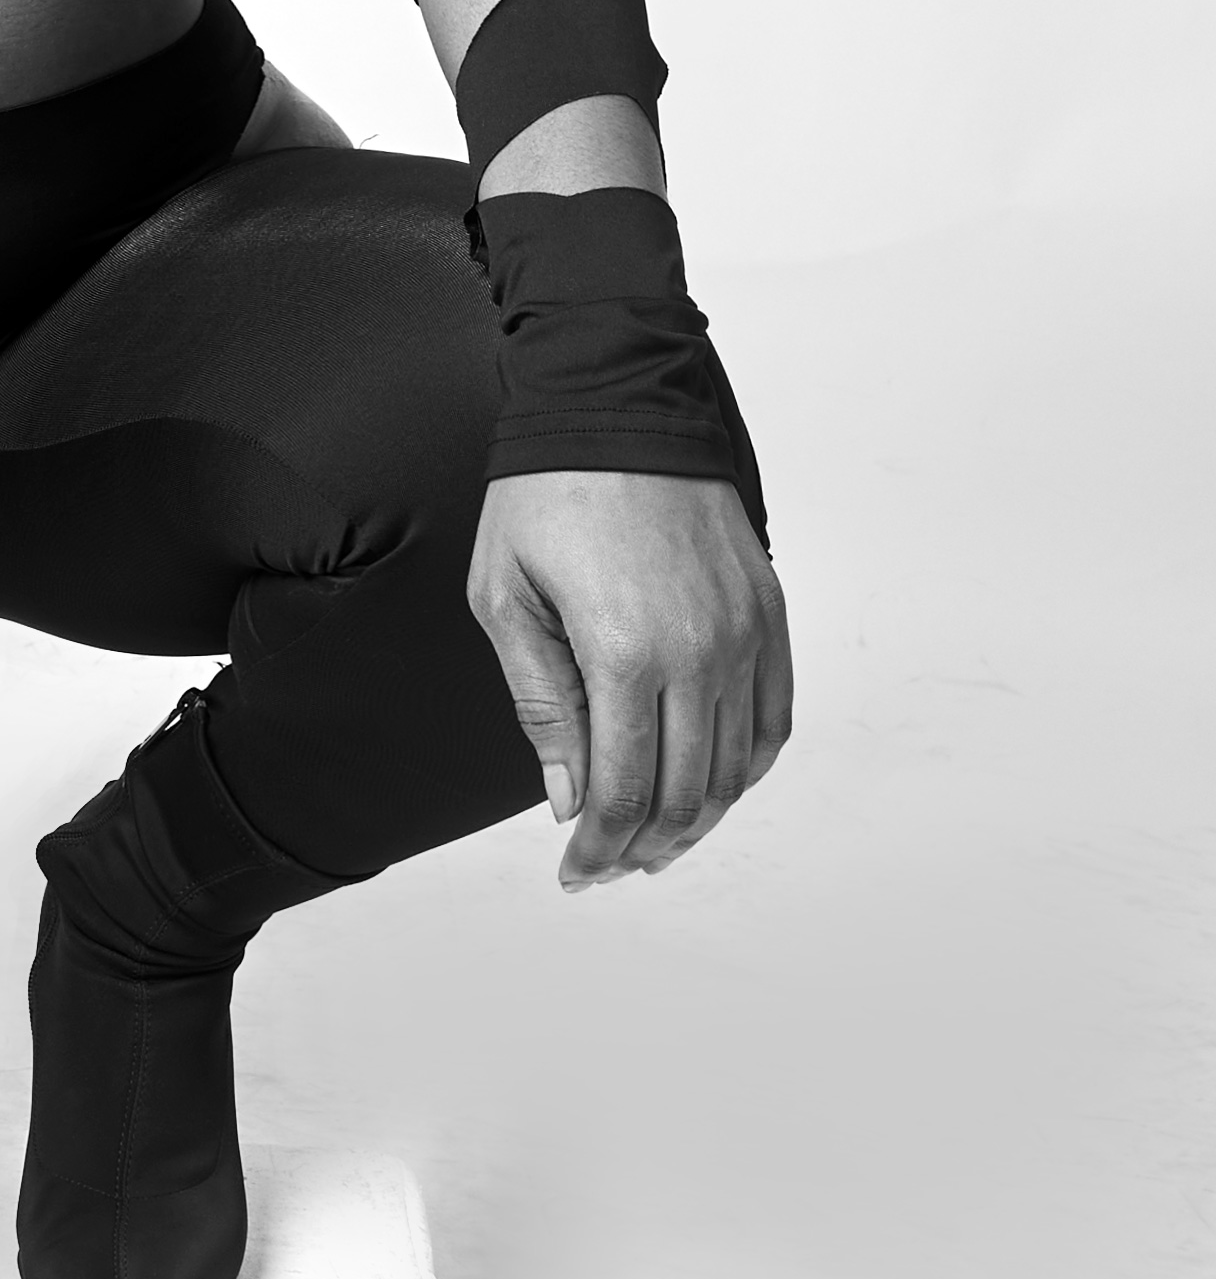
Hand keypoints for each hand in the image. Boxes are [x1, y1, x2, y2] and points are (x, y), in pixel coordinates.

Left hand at [468, 468, 790, 889]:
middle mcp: (701, 652)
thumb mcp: (506, 598)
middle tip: (608, 868)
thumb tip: (569, 800)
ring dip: (697, 819)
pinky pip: (772, 719)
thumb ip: (542, 705)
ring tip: (654, 840)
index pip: (622, 790)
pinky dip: (744, 768)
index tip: (576, 872)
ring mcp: (746, 634)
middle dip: (644, 848)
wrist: (616, 406)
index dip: (599, 849)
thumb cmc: (544, 497)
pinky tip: (709, 785)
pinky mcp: (770, 613)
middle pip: (685, 794)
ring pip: (736, 769)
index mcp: (624, 651)